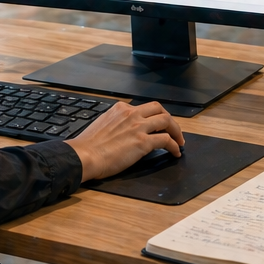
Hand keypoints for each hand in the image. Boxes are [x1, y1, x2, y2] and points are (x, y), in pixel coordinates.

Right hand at [65, 100, 185, 180]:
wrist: (85, 155)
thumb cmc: (89, 145)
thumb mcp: (103, 124)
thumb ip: (116, 123)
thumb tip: (125, 130)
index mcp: (121, 109)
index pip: (144, 107)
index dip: (153, 116)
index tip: (157, 125)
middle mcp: (132, 114)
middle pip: (159, 109)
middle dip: (169, 119)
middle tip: (173, 130)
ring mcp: (139, 127)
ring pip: (167, 121)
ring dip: (176, 131)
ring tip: (179, 141)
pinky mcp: (143, 142)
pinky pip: (166, 140)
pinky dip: (174, 146)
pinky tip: (175, 152)